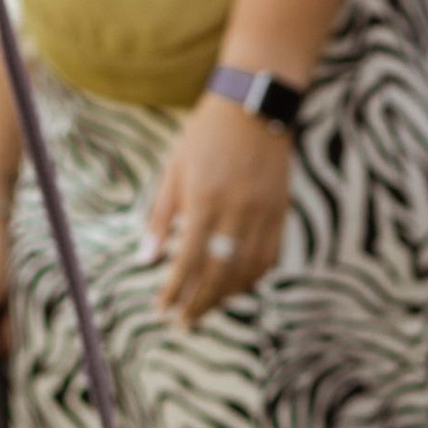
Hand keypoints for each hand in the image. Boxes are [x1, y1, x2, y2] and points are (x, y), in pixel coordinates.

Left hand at [145, 95, 295, 327]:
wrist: (254, 105)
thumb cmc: (205, 135)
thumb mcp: (173, 170)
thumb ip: (161, 217)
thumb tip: (146, 258)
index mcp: (205, 199)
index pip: (189, 259)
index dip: (175, 289)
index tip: (162, 309)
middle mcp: (237, 210)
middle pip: (220, 273)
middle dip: (200, 303)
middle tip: (184, 322)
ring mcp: (263, 213)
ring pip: (247, 270)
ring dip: (225, 296)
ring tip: (206, 308)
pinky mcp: (280, 211)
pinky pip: (269, 256)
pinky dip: (251, 277)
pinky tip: (235, 286)